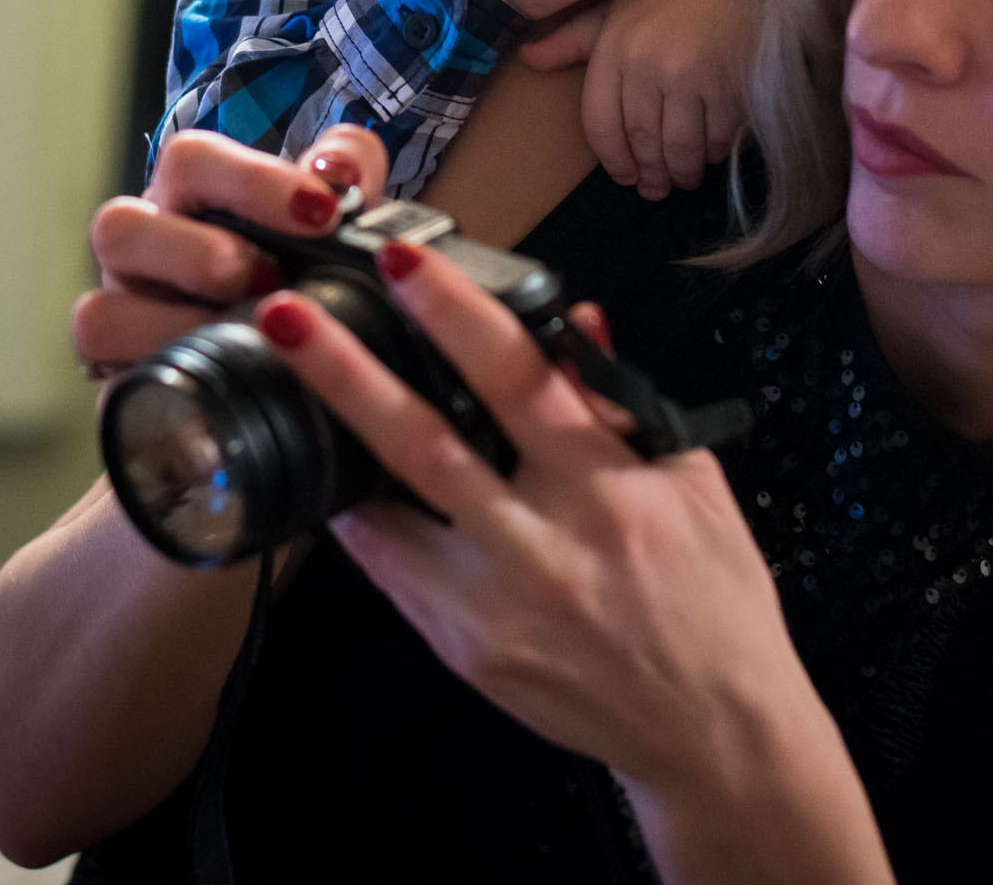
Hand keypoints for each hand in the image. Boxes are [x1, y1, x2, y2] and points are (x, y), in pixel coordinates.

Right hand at [71, 125, 366, 374]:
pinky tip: (228, 381)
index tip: (323, 212)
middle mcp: (142, 246)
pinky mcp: (126, 379)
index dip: (254, 183)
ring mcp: (123, 313)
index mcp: (189, 189)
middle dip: (201, 256)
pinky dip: (167, 384)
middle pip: (118, 228)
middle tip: (270, 278)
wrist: (305, 329)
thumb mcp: (337, 197)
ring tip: (244, 335)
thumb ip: (348, 161)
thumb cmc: (311, 247)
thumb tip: (340, 172)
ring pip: (97, 314)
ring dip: (172, 327)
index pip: (191, 160)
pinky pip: (117, 389)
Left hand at [254, 238, 894, 884]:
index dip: (460, 316)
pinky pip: (393, 573)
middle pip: (431, 442)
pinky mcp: (465, 649)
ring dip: (334, 440)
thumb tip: (575, 321)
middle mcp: (544, 541)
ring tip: (279, 382)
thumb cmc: (714, 590)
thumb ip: (623, 403)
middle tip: (288, 315)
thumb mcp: (692, 482)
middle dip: (352, 374)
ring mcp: (494, 604)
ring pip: (394, 512)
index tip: (404, 264)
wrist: (709, 729)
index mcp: (609, 485)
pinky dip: (358, 518)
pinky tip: (325, 471)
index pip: (522, 379)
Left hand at [520, 0, 761, 198]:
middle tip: (657, 188)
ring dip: (682, 171)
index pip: (602, 124)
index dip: (613, 160)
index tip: (626, 176)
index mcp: (615, 50)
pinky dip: (714, 151)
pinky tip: (712, 151)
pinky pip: (717, 136)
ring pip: (680, 147)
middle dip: (650, 173)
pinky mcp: (728, 83)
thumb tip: (527, 59)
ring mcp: (689, 76)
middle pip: (642, 141)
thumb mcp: (614, 11)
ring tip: (684, 178)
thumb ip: (572, 40)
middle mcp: (647, 65)